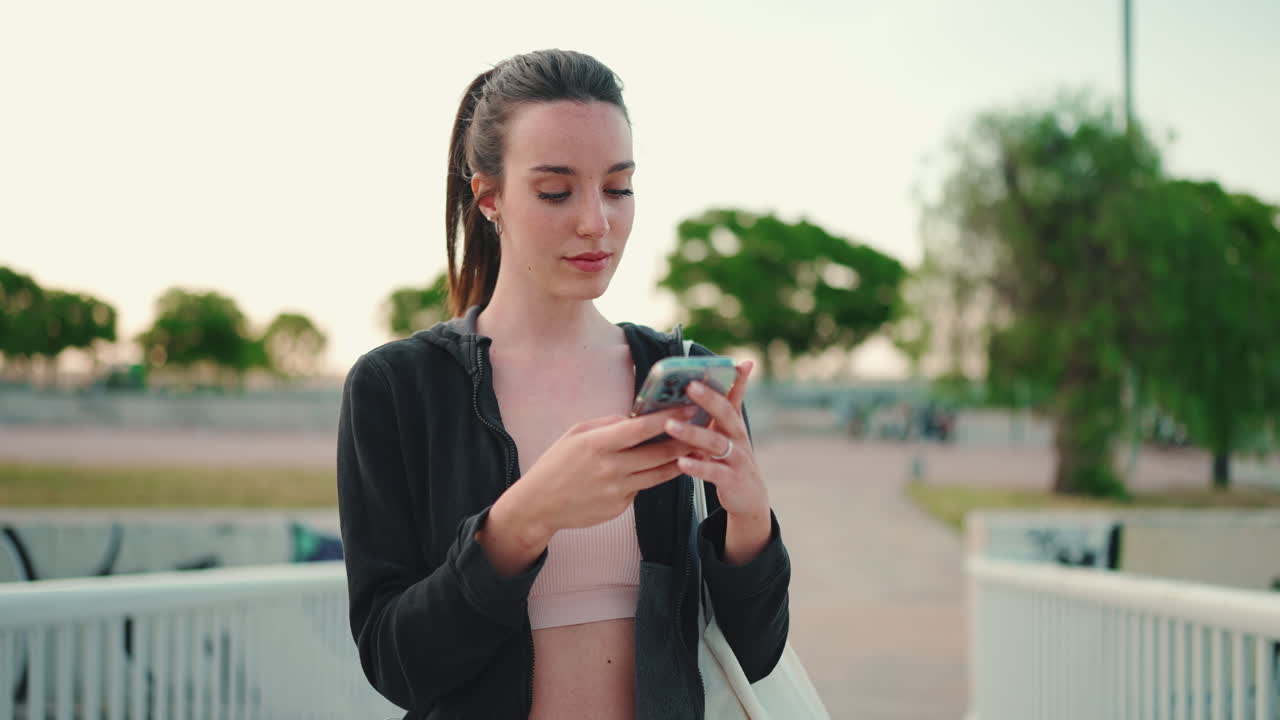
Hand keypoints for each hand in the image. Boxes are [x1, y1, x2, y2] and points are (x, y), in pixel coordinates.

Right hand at [513, 404, 699, 540]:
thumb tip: (635, 417)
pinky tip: (661, 468)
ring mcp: (617, 491)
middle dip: (685, 440)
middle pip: (659, 453)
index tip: (689, 409)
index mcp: (597, 444)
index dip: (668, 418)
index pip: (641, 428)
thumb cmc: (557, 463)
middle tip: (705, 429)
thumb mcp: (576, 434)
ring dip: (680, 461)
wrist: (539, 504)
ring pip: (659, 474)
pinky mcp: (620, 507)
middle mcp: (610, 468)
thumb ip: (608, 424)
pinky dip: (651, 477)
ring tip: (697, 449)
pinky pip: (642, 488)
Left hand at [662, 360, 768, 518]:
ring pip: (716, 443)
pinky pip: (714, 472)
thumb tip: (700, 388)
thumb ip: (716, 413)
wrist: (749, 498)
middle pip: (726, 414)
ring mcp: (737, 459)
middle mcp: (738, 438)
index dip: (739, 380)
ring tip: (671, 425)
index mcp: (734, 425)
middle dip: (709, 398)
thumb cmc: (731, 460)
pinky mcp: (732, 480)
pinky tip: (681, 462)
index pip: (736, 397)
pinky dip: (698, 466)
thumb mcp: (727, 435)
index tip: (740, 363)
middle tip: (690, 385)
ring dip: (693, 433)